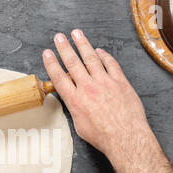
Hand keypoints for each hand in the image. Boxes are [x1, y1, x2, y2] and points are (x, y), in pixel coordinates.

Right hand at [43, 30, 153, 158]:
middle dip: (64, 48)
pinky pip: (111, 64)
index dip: (51, 64)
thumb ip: (75, 110)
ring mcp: (105, 83)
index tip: (47, 54)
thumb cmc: (103, 136)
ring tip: (77, 34)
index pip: (59, 77)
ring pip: (91, 58)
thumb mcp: (80, 126)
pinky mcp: (120, 82)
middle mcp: (88, 88)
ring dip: (83, 44)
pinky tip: (100, 51)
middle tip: (59, 37)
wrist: (125, 137)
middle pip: (73, 63)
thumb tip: (73, 103)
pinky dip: (104, 56)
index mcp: (75, 100)